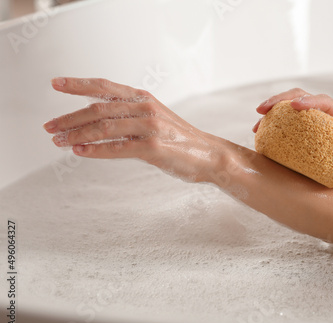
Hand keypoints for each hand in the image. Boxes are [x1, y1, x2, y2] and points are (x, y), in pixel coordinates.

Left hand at [43, 77, 220, 181]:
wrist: (209, 155)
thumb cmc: (180, 139)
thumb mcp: (155, 117)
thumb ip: (129, 114)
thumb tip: (97, 119)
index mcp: (144, 98)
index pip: (105, 87)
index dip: (78, 84)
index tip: (56, 84)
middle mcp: (146, 108)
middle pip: (98, 109)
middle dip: (69, 118)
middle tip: (49, 126)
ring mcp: (150, 127)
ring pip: (104, 128)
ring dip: (77, 134)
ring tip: (59, 141)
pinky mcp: (153, 147)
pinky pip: (117, 148)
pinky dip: (95, 150)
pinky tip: (80, 151)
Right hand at [253, 88, 332, 174]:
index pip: (325, 102)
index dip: (308, 101)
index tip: (293, 106)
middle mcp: (331, 110)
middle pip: (303, 95)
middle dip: (281, 100)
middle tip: (261, 111)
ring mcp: (321, 114)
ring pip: (294, 102)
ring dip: (274, 108)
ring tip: (258, 124)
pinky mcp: (314, 121)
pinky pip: (293, 116)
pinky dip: (278, 120)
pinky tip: (264, 132)